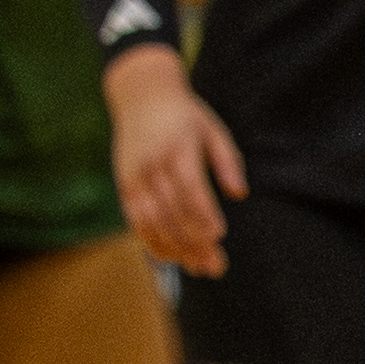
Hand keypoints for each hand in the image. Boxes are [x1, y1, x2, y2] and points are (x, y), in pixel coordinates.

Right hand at [106, 40, 244, 273]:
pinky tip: (170, 258)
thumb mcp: (212, 129)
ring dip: (175, 248)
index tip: (218, 235)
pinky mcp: (124, 185)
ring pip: (153, 220)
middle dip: (194, 241)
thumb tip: (239, 193)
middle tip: (215, 266)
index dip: (202, 213)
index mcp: (178, 147)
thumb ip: (227, 161)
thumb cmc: (185, 115)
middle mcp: (153, 164)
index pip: (189, 187)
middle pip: (172, 210)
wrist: (141, 96)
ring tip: (197, 268)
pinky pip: (136, 219)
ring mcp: (135, 176)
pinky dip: (151, 241)